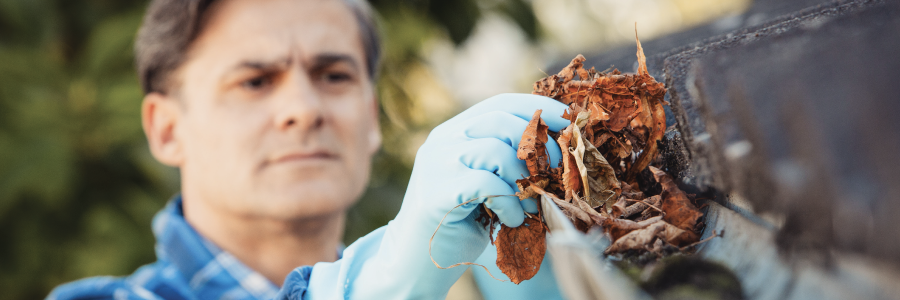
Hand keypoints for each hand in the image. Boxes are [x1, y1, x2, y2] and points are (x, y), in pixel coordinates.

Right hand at [301, 94, 568, 298]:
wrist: (418, 259)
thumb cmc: (461, 221)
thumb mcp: (488, 182)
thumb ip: (507, 160)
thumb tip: (558, 148)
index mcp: (455, 130)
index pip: (501, 103)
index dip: (537, 108)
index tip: (569, 121)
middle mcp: (442, 139)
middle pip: (501, 122)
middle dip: (538, 147)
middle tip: (555, 175)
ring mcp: (436, 163)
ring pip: (497, 152)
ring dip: (526, 183)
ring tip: (531, 208)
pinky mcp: (436, 191)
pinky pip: (487, 184)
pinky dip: (510, 203)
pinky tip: (512, 220)